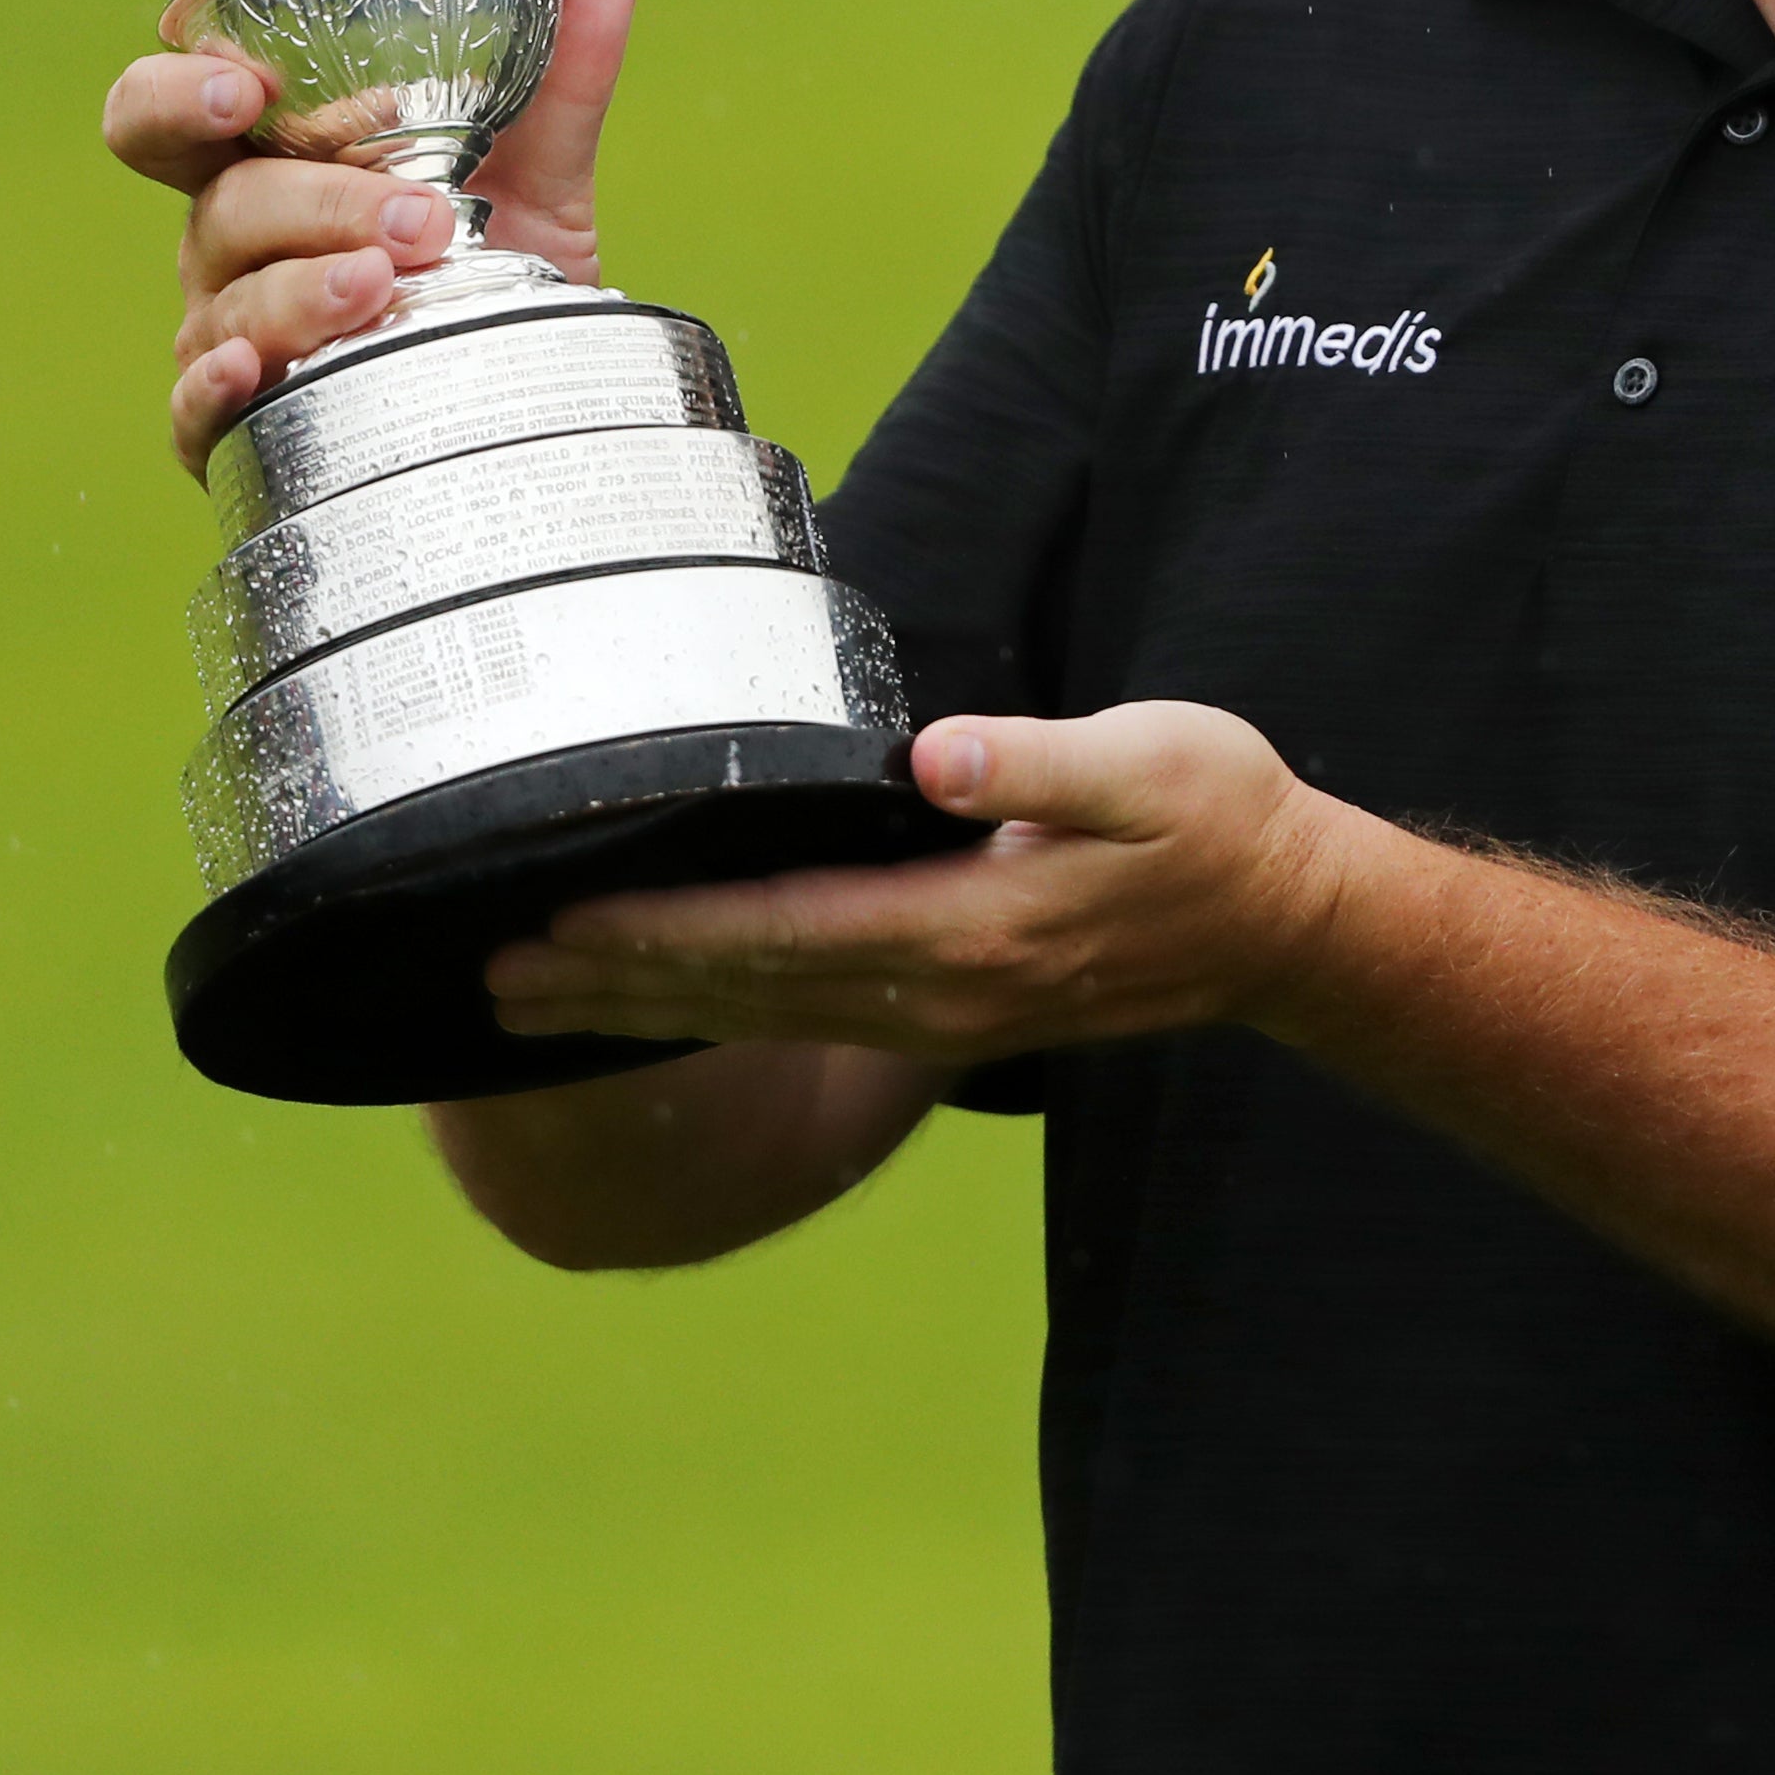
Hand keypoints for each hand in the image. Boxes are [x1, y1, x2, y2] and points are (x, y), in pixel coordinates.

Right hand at [99, 0, 639, 474]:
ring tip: (390, 285)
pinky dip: (215, 391)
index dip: (181, 92)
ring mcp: (226, 334)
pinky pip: (195, 413)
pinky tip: (252, 373)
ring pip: (226, 305)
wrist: (525, 399)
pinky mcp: (238, 428)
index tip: (245, 85)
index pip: (173, 110)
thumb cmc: (489, 267)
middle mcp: (233, 243)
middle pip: (222, 206)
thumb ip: (559, 78)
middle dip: (313, 203)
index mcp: (272, 162)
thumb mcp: (535, 176)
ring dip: (303, 293)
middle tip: (414, 216)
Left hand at [484, 703, 1358, 1065]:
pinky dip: (713, 1014)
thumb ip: (1044, 760)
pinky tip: (655, 1006)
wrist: (1288, 925)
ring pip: (762, 1019)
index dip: (663, 933)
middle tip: (486, 977)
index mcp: (973, 929)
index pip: (783, 934)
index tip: (557, 922)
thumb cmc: (1225, 823)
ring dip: (642, 1011)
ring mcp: (941, 1012)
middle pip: (744, 996)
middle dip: (612, 986)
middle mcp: (940, 990)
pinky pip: (802, 1018)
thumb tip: (937, 755)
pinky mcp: (948, 1007)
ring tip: (530, 1004)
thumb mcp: (1157, 764)